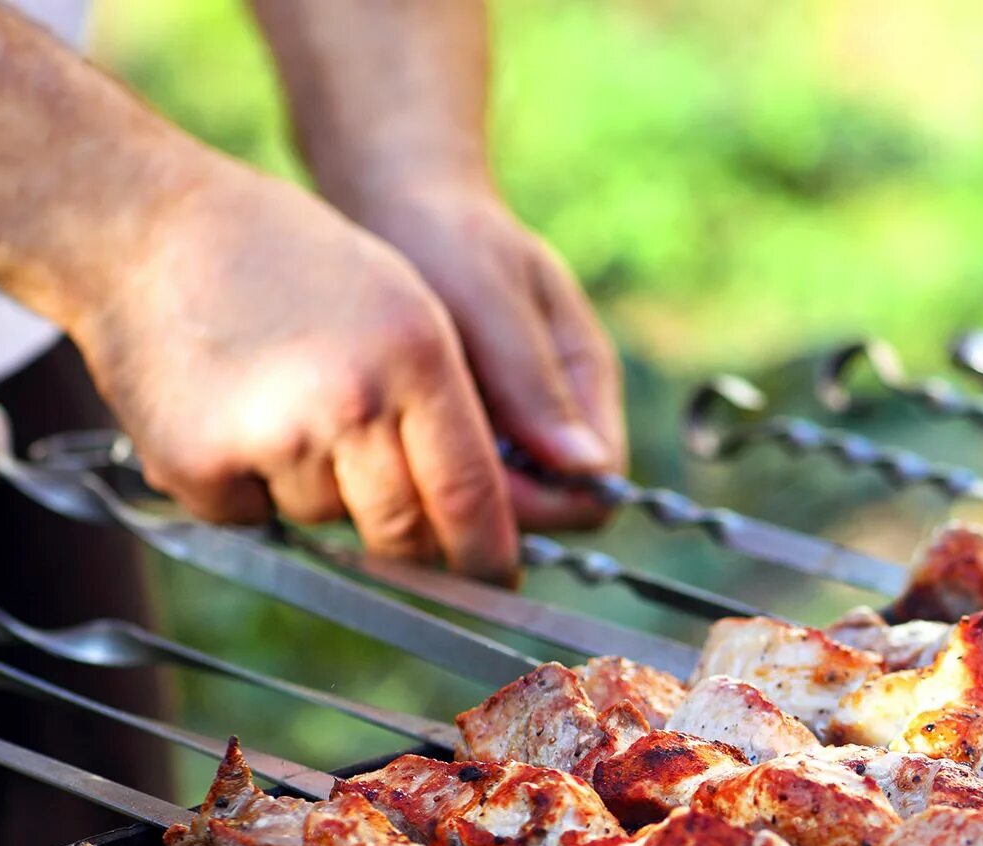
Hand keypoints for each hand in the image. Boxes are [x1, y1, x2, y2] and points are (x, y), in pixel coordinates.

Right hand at [72, 164, 519, 579]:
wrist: (145, 229)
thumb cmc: (290, 264)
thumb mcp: (403, 302)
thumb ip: (461, 400)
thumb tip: (543, 479)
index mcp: (416, 357)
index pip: (471, 493)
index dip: (489, 552)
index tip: (497, 578)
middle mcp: (351, 402)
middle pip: (404, 533)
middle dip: (410, 544)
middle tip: (403, 526)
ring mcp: (274, 436)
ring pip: (328, 522)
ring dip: (320, 492)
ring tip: (286, 408)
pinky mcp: (200, 465)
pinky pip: (254, 520)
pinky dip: (248, 488)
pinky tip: (233, 419)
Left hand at [344, 177, 624, 528]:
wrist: (397, 199)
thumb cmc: (446, 234)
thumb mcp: (490, 300)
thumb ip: (534, 382)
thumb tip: (589, 468)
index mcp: (588, 382)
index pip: (596, 490)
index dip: (541, 504)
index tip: (467, 478)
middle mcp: (562, 414)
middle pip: (551, 509)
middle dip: (492, 505)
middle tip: (414, 469)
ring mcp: (520, 423)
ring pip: (504, 503)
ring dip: (455, 492)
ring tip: (394, 453)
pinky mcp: (476, 425)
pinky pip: (464, 478)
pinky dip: (431, 471)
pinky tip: (386, 444)